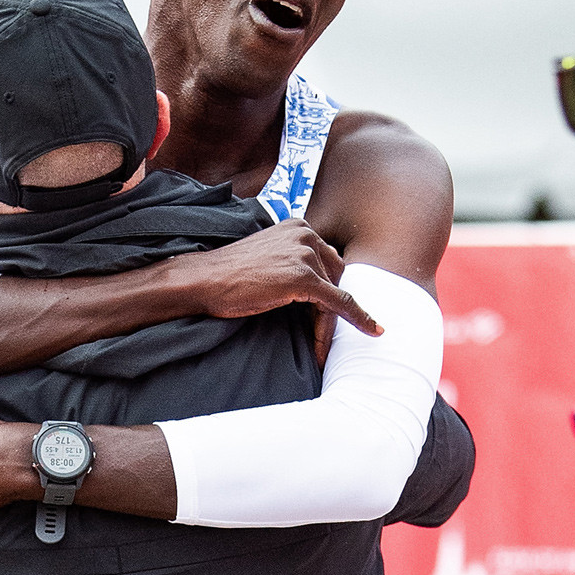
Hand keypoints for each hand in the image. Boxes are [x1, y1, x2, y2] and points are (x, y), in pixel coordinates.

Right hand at [172, 220, 382, 364]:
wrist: (202, 280)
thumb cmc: (228, 276)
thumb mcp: (268, 259)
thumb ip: (293, 262)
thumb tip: (318, 287)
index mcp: (299, 227)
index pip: (327, 262)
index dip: (328, 292)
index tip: (333, 315)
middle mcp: (306, 234)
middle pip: (336, 276)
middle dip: (330, 308)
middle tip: (318, 338)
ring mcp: (305, 254)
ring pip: (335, 294)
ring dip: (328, 323)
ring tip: (317, 348)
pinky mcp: (304, 277)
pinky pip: (338, 302)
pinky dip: (357, 317)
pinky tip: (372, 330)